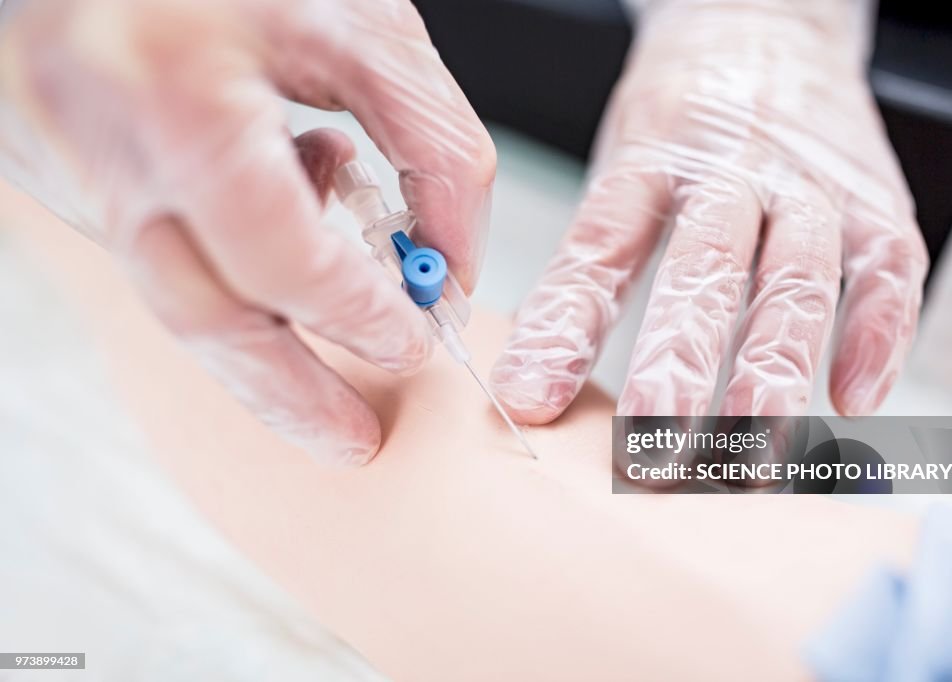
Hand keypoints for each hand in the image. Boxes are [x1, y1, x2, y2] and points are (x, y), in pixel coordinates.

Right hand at [0, 0, 495, 462]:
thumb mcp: (368, 28)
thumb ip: (433, 149)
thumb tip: (449, 270)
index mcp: (177, 94)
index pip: (277, 258)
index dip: (355, 314)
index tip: (412, 341)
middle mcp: (97, 141)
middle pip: (200, 317)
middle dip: (290, 393)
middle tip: (357, 439)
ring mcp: (62, 164)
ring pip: (172, 297)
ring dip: (262, 337)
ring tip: (328, 366)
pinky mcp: (56, 172)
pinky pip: (153, 254)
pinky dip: (226, 270)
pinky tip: (272, 226)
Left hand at [492, 0, 926, 420]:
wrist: (765, 27)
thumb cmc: (682, 119)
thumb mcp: (620, 166)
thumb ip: (594, 263)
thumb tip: (542, 373)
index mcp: (647, 162)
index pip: (598, 251)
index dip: (563, 329)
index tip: (532, 399)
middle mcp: (729, 173)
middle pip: (701, 272)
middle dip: (677, 367)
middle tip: (651, 450)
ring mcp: (807, 187)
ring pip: (793, 282)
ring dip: (772, 372)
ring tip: (751, 454)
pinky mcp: (875, 199)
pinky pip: (887, 270)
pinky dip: (878, 335)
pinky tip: (855, 398)